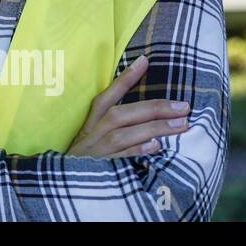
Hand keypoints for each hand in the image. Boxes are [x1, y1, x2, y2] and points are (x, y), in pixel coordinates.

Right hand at [68, 55, 190, 157]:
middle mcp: (93, 132)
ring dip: (154, 128)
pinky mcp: (100, 169)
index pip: (108, 94)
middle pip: (122, 114)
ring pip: (125, 134)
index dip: (125, 78)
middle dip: (154, 108)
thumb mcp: (92, 134)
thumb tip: (147, 109)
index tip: (144, 60)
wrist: (62, 185)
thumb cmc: (84, 156)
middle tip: (184, 106)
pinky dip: (136, 151)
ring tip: (181, 124)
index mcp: (91, 120)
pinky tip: (156, 146)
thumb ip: (115, 121)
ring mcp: (97, 150)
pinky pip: (119, 158)